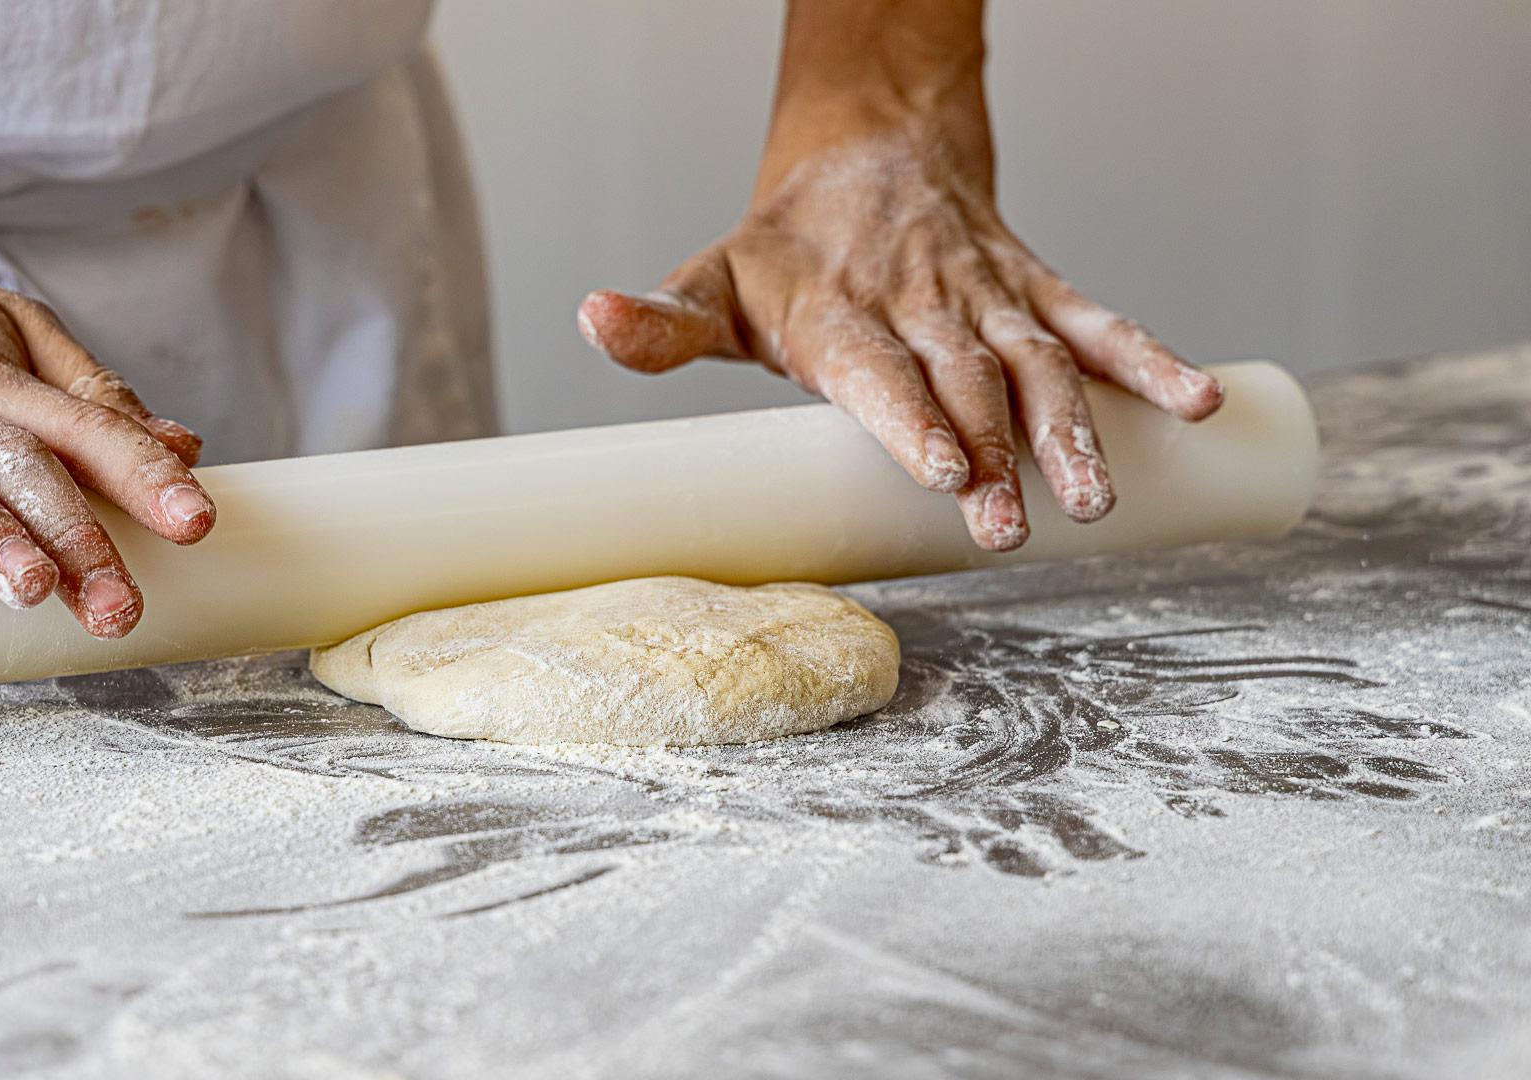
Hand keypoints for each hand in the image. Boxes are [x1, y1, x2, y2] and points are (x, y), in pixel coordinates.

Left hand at [577, 0, 1221, 550]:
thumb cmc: (785, 247)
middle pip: (961, 381)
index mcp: (836, 312)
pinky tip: (1194, 403)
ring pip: (1036, 361)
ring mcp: (984, 295)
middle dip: (990, 453)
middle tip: (1009, 526)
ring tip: (1097, 496)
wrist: (869, 149)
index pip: (876, 371)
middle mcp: (918, 303)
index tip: (942, 469)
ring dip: (1071, 426)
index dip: (909, 418)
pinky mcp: (1034, 286)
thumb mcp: (712, 280)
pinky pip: (1095, 323)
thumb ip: (661, 323)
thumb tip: (591, 319)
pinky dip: (1145, 359)